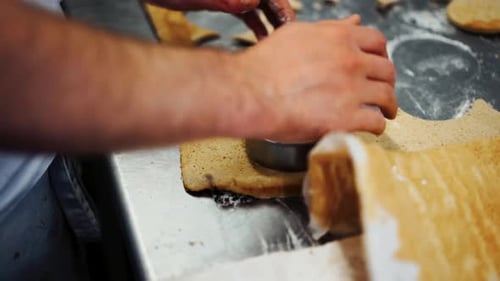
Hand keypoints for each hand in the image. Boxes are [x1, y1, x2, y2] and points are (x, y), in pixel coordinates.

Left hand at [146, 0, 294, 38]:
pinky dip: (254, 23)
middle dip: (279, 17)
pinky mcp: (222, 0)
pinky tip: (261, 36)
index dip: (283, 8)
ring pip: (259, 5)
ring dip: (269, 22)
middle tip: (290, 39)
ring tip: (278, 42)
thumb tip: (252, 2)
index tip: (292, 26)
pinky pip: (246, 11)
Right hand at [237, 15, 396, 141]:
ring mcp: (352, 90)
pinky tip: (372, 129)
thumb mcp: (297, 34)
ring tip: (386, 113)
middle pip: (387, 70)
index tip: (378, 65)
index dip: (381, 55)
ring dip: (390, 106)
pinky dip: (377, 126)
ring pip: (386, 96)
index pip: (378, 42)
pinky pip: (375, 122)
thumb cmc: (265, 64)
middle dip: (388, 82)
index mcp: (341, 38)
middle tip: (383, 91)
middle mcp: (351, 61)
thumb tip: (352, 23)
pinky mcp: (346, 118)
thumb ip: (329, 30)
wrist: (250, 92)